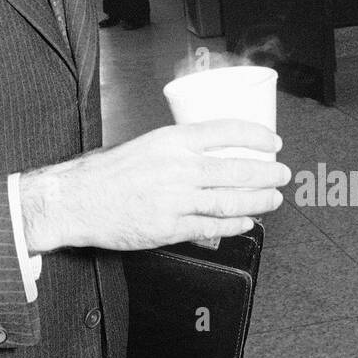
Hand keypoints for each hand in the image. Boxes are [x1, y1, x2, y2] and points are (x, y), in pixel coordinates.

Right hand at [21, 120, 289, 253]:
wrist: (75, 199)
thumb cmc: (103, 173)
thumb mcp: (143, 146)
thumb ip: (175, 152)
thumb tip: (207, 157)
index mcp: (171, 140)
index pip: (225, 130)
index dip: (255, 135)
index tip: (272, 141)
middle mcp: (177, 167)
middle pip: (235, 169)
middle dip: (266, 172)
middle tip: (282, 174)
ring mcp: (175, 199)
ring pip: (229, 200)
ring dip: (258, 200)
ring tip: (273, 199)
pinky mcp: (169, 227)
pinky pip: (211, 227)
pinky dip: (233, 225)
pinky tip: (246, 222)